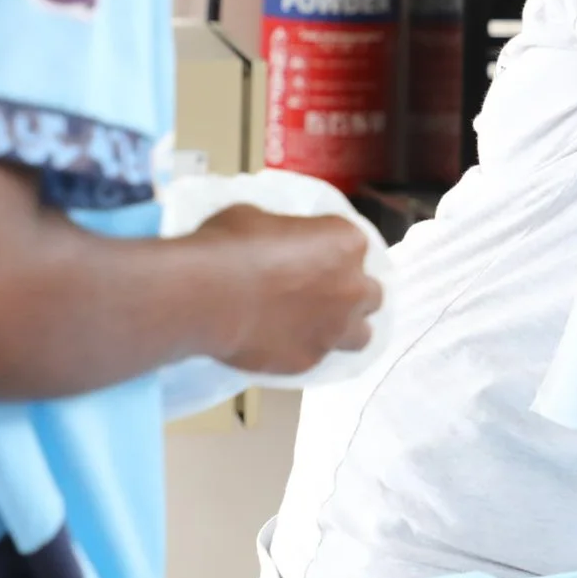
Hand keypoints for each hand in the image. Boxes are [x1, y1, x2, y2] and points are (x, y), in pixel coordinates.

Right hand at [199, 206, 381, 376]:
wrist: (206, 295)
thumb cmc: (230, 244)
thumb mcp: (261, 217)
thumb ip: (286, 234)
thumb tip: (279, 243)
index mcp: (346, 242)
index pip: (355, 246)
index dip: (334, 252)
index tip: (313, 257)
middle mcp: (352, 287)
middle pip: (370, 294)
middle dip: (351, 293)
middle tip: (321, 292)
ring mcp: (335, 328)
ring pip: (361, 335)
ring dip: (344, 329)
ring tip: (315, 326)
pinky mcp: (312, 360)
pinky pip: (319, 357)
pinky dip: (305, 349)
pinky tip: (281, 344)